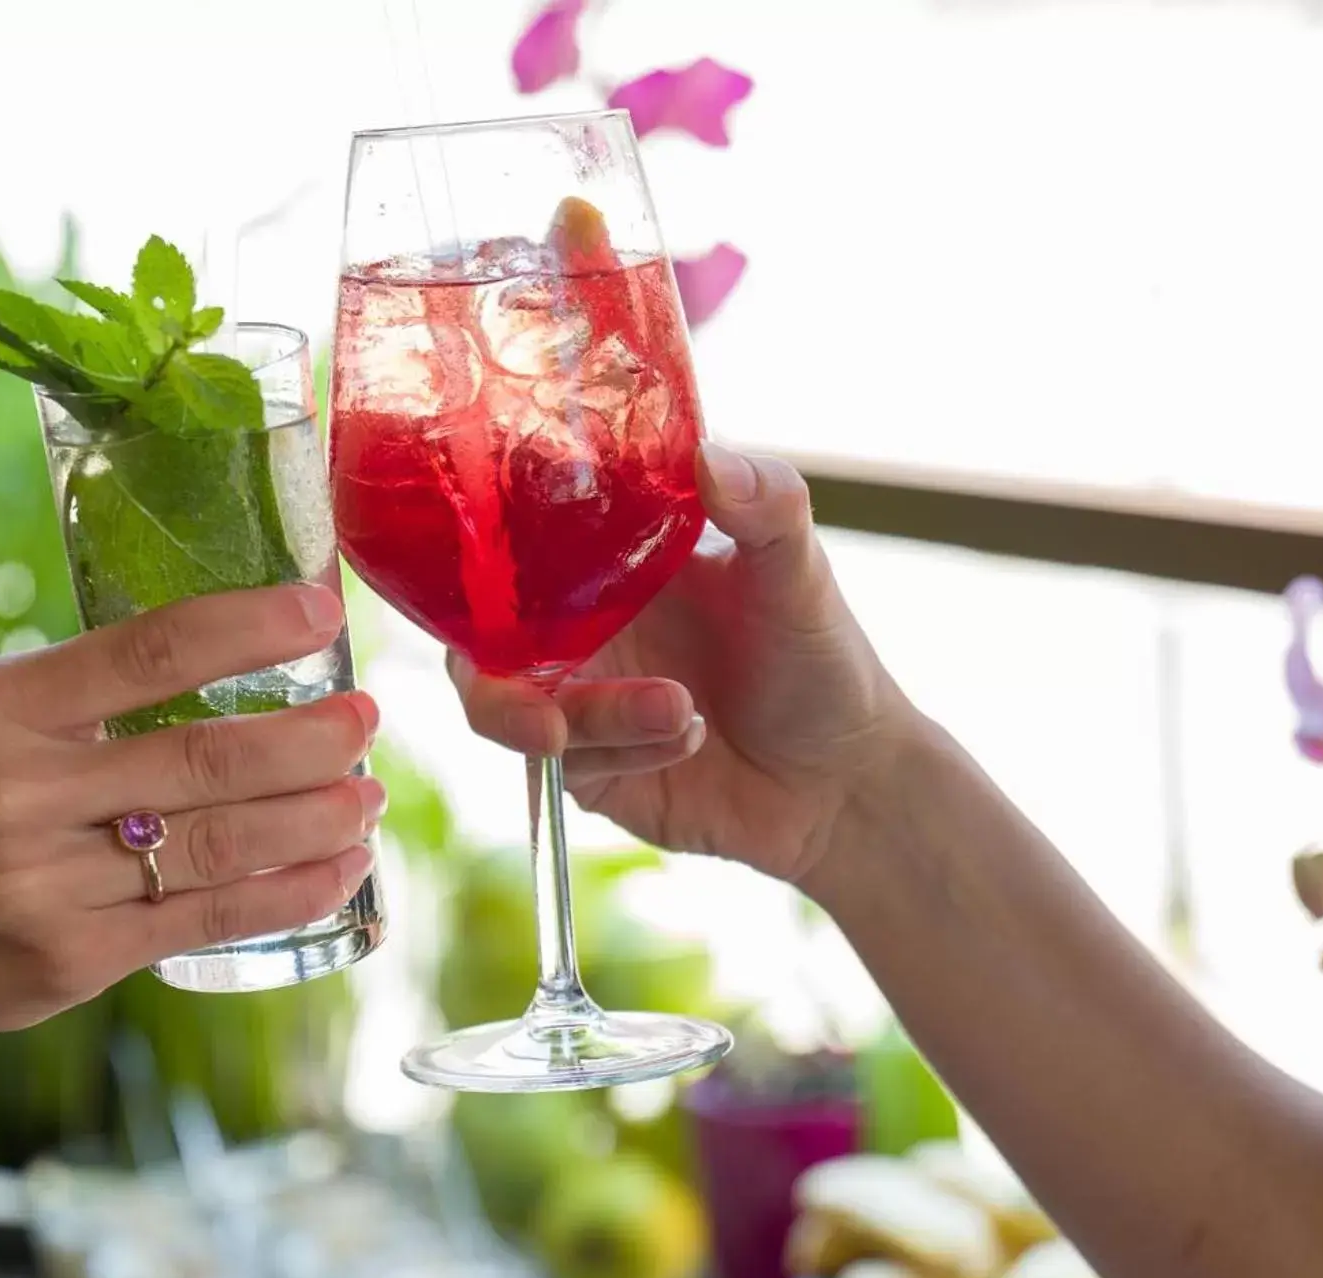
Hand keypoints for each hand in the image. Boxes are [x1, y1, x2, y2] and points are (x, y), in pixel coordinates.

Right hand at [0, 584, 380, 1055]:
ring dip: (318, 818)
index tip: (324, 613)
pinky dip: (293, 891)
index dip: (248, 628)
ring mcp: (42, 883)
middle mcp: (12, 794)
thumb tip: (245, 647)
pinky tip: (343, 868)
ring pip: (220, 843)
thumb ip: (87, 695)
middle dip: (310, 739)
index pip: (146, 651)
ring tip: (370, 796)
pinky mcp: (74, 956)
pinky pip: (211, 917)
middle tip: (367, 720)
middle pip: (204, 757)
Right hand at [453, 441, 908, 886]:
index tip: (487, 573)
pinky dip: (623, 754)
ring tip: (685, 714)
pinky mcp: (593, 770)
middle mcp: (579, 632)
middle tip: (545, 720)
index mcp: (606, 566)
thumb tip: (706, 455)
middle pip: (482, 651)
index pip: (511, 553)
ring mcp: (580, 703)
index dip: (476, 562)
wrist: (846, 778)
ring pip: (519, 717)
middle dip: (497, 689)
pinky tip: (692, 739)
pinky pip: (566, 767)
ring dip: (599, 718)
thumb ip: (766, 505)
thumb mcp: (800, 573)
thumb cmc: (821, 660)